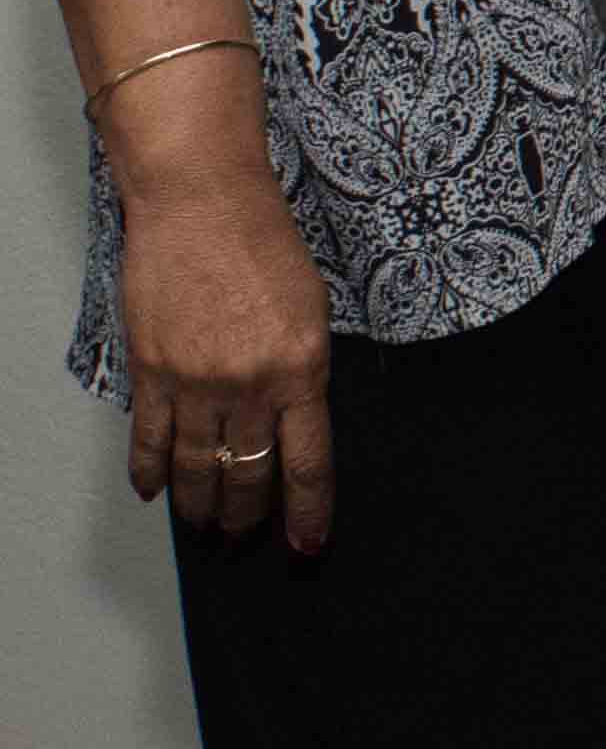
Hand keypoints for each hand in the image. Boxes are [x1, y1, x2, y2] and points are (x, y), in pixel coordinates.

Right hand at [113, 160, 332, 553]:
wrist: (203, 204)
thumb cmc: (265, 245)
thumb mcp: (314, 311)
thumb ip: (304, 371)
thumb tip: (294, 422)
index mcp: (302, 370)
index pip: (309, 464)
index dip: (308, 513)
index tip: (308, 545)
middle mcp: (249, 385)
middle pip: (249, 475)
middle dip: (249, 516)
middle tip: (246, 538)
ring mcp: (195, 382)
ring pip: (196, 468)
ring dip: (201, 504)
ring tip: (206, 527)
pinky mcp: (151, 371)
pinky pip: (148, 439)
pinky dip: (149, 472)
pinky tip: (154, 492)